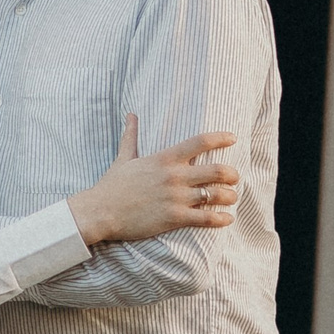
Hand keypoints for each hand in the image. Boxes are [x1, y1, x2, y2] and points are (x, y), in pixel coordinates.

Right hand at [68, 114, 240, 246]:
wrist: (100, 211)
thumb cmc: (111, 185)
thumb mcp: (123, 157)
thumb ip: (131, 136)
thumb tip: (130, 115)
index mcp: (164, 159)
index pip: (200, 142)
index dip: (221, 138)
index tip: (233, 138)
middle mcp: (174, 176)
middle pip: (216, 170)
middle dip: (231, 174)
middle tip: (234, 177)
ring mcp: (175, 198)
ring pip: (215, 195)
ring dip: (229, 196)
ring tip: (232, 198)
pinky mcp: (174, 218)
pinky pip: (205, 218)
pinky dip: (221, 219)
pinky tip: (228, 218)